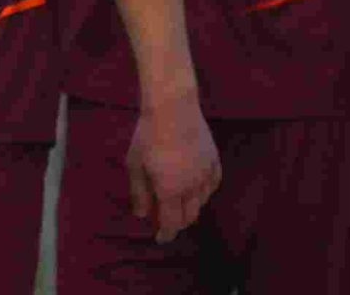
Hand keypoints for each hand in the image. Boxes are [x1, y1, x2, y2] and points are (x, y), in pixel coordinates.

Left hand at [126, 98, 219, 243]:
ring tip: (178, 202)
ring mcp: (206, 175)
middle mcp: (192, 188)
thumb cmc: (148, 136)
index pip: (171, 222)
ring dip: (190, 207)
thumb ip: (139, 192)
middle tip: (166, 220)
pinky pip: (212, 185)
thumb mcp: (135, 164)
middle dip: (177, 222)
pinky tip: (196, 188)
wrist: (174, 109)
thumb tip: (141, 215)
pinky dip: (203, 192)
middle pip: (188, 216)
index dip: (166, 233)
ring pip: (201, 202)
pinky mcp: (215, 162)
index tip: (161, 239)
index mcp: (171, 191)